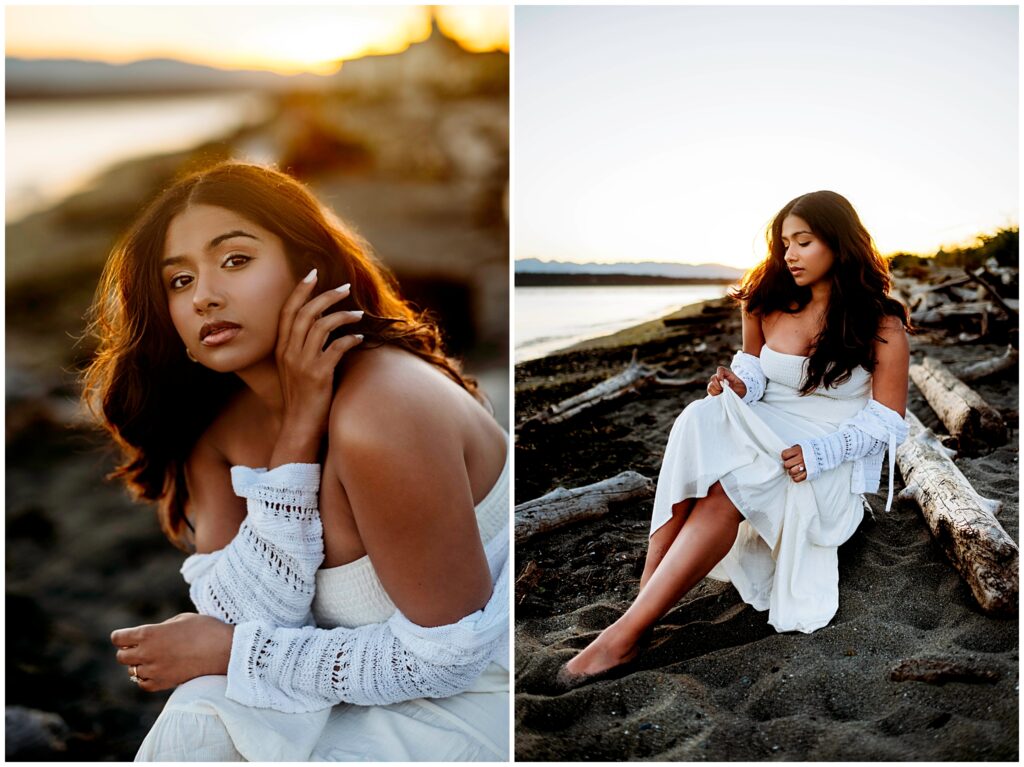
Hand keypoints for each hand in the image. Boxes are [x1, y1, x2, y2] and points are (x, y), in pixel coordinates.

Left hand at [111, 613, 233, 692]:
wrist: (225, 651)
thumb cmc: (205, 629)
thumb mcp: (181, 619)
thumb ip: (160, 628)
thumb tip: (150, 636)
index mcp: (149, 633)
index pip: (118, 638)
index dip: (122, 636)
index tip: (128, 636)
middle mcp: (147, 653)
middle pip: (121, 657)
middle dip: (129, 651)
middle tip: (142, 647)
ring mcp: (155, 670)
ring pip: (132, 671)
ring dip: (138, 665)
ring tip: (153, 658)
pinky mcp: (164, 683)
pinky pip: (143, 684)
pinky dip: (146, 678)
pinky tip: (156, 671)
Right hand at [274, 269, 363, 457]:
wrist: (298, 427)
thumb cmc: (301, 398)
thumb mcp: (295, 368)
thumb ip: (302, 347)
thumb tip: (321, 325)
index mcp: (281, 349)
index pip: (287, 311)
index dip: (300, 290)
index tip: (312, 273)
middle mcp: (289, 353)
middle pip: (305, 313)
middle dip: (325, 296)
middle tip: (344, 287)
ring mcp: (302, 364)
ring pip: (321, 326)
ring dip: (342, 315)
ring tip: (358, 314)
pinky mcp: (318, 376)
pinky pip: (336, 348)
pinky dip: (349, 339)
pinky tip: (359, 338)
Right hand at [707, 366, 746, 397]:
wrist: (740, 393)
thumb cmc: (741, 388)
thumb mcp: (740, 386)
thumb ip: (732, 386)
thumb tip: (723, 388)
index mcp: (727, 373)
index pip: (720, 369)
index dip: (719, 375)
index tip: (723, 383)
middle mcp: (720, 377)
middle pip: (713, 378)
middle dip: (717, 385)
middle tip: (723, 390)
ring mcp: (716, 383)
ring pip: (710, 385)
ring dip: (716, 391)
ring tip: (722, 393)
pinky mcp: (713, 389)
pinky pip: (709, 391)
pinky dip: (714, 394)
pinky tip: (719, 395)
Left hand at [781, 445, 807, 482]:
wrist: (824, 453)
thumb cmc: (810, 449)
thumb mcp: (801, 446)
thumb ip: (793, 450)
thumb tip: (784, 456)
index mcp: (798, 450)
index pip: (784, 455)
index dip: (785, 457)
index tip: (788, 457)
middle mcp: (801, 458)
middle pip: (787, 465)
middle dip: (788, 465)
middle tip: (792, 464)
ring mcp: (805, 466)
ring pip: (791, 472)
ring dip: (792, 471)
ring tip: (795, 469)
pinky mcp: (809, 474)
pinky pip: (797, 479)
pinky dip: (796, 477)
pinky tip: (797, 474)